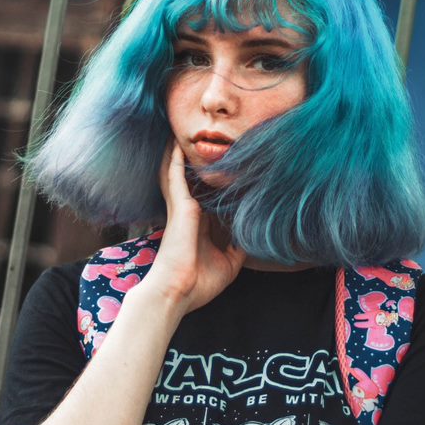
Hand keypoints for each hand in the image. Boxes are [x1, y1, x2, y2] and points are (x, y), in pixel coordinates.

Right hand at [143, 142, 245, 313]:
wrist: (179, 291)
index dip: (213, 184)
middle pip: (190, 181)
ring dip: (179, 155)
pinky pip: (174, 175)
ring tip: (182, 133)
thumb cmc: (200, 283)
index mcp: (198, 226)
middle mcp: (189, 214)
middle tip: (197, 142)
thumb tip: (251, 236)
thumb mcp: (229, 264)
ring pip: (178, 174)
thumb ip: (239, 247)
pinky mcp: (180, 205)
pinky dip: (175, 158)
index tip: (226, 168)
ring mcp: (182, 208)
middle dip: (191, 164)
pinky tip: (177, 142)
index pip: (206, 198)